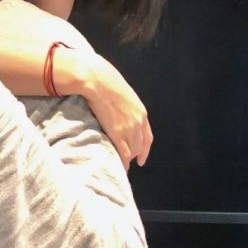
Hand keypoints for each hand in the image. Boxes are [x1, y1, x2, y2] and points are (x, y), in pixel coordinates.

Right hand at [55, 49, 152, 168]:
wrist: (99, 81)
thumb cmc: (107, 84)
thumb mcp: (124, 95)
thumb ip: (126, 106)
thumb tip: (119, 111)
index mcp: (141, 113)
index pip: (147, 137)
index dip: (145, 150)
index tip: (141, 158)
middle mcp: (138, 122)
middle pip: (139, 146)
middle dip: (134, 155)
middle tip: (127, 163)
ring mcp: (129, 128)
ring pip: (132, 151)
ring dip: (127, 159)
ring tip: (119, 164)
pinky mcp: (117, 132)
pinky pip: (123, 153)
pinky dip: (122, 162)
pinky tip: (118, 165)